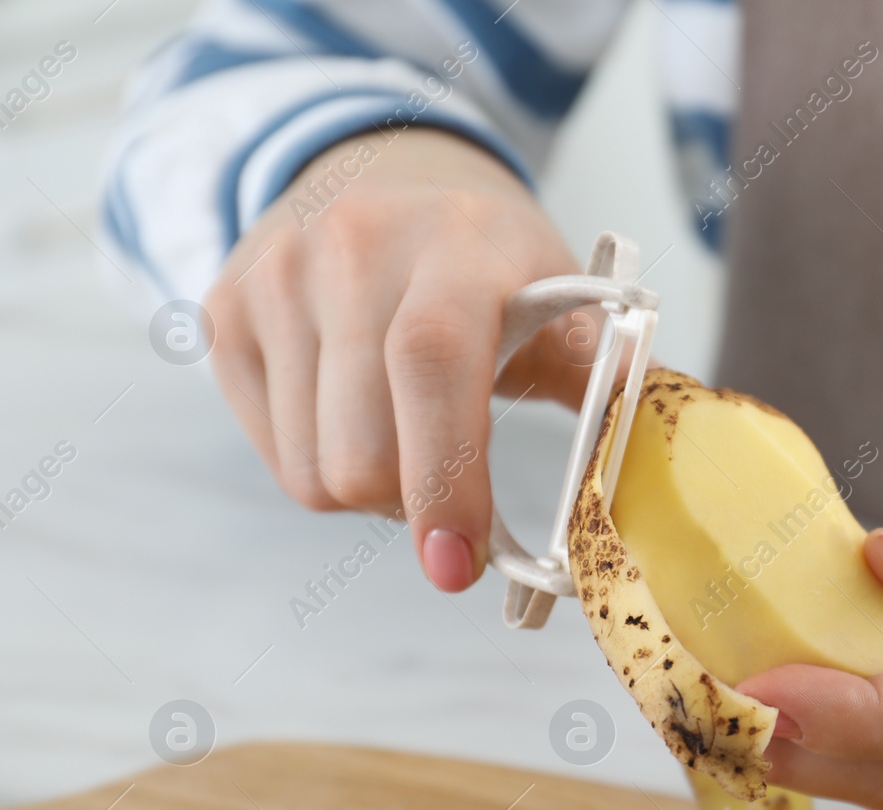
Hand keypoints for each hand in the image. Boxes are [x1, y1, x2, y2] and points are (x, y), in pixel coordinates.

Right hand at [205, 128, 591, 591]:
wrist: (388, 170)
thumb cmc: (492, 260)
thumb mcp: (563, 297)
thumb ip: (608, 378)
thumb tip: (657, 467)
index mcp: (457, 244)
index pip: (432, 364)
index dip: (446, 477)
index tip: (459, 566)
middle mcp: (353, 247)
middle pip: (358, 449)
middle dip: (415, 508)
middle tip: (455, 497)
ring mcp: (277, 275)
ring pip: (310, 471)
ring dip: (370, 493)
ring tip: (409, 440)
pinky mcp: (225, 309)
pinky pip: (272, 453)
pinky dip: (323, 465)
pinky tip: (359, 415)